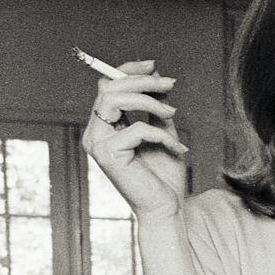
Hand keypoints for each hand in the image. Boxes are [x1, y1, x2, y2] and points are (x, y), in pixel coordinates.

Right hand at [81, 59, 187, 218]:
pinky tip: (179, 150)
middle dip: (142, 81)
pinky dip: (162, 134)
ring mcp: (98, 144)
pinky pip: (137, 129)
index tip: (154, 65)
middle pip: (108, 88)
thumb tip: (158, 78)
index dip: (128, 71)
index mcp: (105, 126)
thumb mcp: (164, 133)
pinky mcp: (108, 155)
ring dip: (149, 101)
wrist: (167, 209)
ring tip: (173, 113)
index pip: (107, 87)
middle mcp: (95, 133)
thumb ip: (157, 108)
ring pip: (114, 100)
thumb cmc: (164, 177)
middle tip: (170, 85)